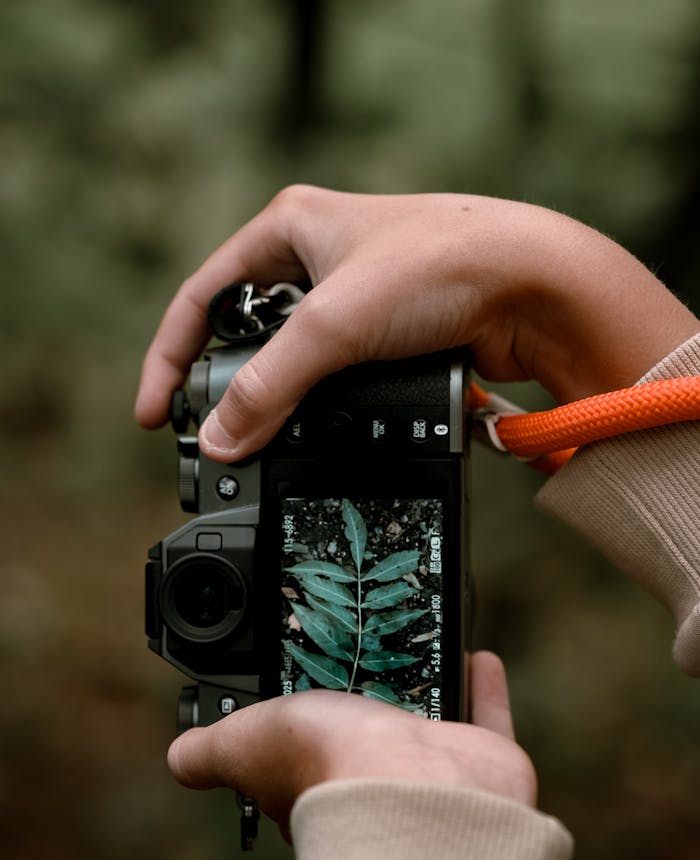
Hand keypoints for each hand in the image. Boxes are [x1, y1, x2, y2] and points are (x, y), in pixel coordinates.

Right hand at [135, 185, 696, 459]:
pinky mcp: (389, 334)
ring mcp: (357, 297)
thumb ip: (268, 386)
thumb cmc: (442, 266)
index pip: (203, 297)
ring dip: (278, 399)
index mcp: (288, 227)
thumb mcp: (334, 325)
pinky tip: (318, 425)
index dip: (171, 357)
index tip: (156, 413)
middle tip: (214, 436)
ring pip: (293, 359)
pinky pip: (336, 375)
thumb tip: (219, 439)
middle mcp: (319, 256)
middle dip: (227, 384)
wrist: (535, 288)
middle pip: (245, 332)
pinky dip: (320, 404)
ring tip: (265, 436)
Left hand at [167, 651, 536, 840]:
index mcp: (317, 778)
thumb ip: (211, 750)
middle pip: (368, 737)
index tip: (301, 690)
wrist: (417, 788)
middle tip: (362, 655)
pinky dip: (481, 685)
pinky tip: (476, 654)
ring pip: (428, 728)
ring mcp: (431, 770)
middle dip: (365, 704)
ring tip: (417, 647)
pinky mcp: (481, 759)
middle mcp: (374, 777)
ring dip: (425, 688)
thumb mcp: (245, 742)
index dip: (298, 727)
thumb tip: (180, 757)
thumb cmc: (329, 767)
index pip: (303, 756)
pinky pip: (483, 716)